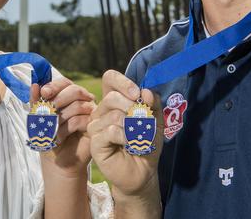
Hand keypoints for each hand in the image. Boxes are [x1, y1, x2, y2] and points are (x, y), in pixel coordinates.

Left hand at [30, 78, 94, 176]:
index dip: (55, 85)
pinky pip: (80, 121)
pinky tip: (58, 139)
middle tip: (48, 112)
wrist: (56, 160)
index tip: (44, 93)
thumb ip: (36, 102)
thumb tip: (34, 85)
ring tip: (51, 131)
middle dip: (59, 100)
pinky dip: (65, 130)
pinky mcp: (93, 127)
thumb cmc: (48, 137)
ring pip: (78, 105)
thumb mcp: (38, 118)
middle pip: (75, 90)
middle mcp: (82, 101)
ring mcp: (90, 114)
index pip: (65, 83)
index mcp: (69, 95)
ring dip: (60, 119)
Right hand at [88, 70, 162, 208]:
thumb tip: (146, 91)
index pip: (110, 79)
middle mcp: (102, 111)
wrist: (143, 171)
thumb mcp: (156, 121)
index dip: (123, 82)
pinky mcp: (95, 142)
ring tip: (139, 138)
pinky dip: (126, 137)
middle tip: (143, 122)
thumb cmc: (146, 143)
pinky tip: (130, 145)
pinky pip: (110, 131)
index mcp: (115, 101)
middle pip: (111, 97)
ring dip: (133, 127)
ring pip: (113, 116)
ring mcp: (96, 126)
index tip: (137, 94)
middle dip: (132, 108)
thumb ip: (153, 104)